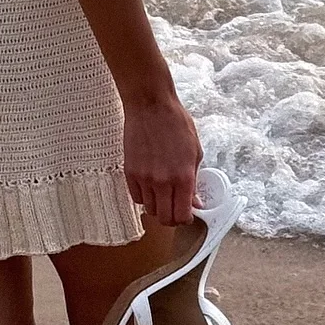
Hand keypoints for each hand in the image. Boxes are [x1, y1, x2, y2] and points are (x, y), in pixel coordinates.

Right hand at [122, 91, 202, 226]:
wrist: (150, 106)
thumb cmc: (176, 123)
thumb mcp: (195, 151)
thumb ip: (194, 179)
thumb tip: (194, 201)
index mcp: (183, 177)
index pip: (182, 215)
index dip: (185, 219)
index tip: (187, 214)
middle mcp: (162, 182)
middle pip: (165, 218)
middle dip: (172, 218)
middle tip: (175, 208)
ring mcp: (144, 178)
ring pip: (150, 210)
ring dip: (157, 206)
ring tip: (162, 194)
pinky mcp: (130, 172)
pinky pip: (136, 197)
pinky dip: (144, 197)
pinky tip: (150, 185)